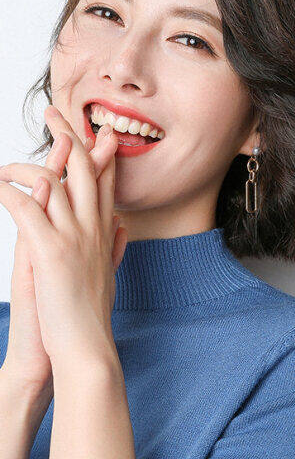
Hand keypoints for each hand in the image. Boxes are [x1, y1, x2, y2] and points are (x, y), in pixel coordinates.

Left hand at [0, 104, 126, 373]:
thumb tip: (120, 226)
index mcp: (104, 235)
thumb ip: (113, 247)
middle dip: (68, 136)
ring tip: (4, 167)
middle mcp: (93, 230)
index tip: (94, 132)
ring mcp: (74, 238)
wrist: (86, 346)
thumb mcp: (107, 276)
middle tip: (54, 113)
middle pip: (84, 170)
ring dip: (24, 165)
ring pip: (53, 181)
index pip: (105, 183)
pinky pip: (26, 208)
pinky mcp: (50, 252)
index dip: (100, 153)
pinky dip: (6, 192)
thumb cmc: (91, 315)